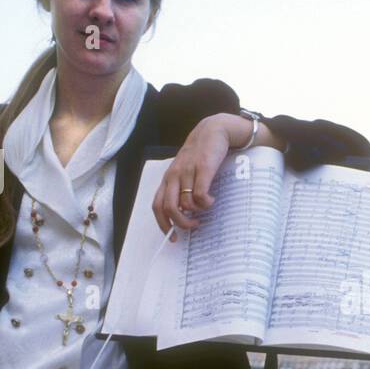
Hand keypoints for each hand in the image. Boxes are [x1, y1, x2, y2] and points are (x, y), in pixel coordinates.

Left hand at [151, 113, 234, 237]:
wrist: (212, 131)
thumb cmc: (199, 154)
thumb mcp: (184, 171)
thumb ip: (181, 189)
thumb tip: (184, 213)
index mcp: (168, 179)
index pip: (157, 206)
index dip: (163, 224)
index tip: (173, 237)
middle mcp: (174, 176)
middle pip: (169, 207)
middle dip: (181, 223)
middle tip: (193, 226)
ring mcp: (188, 172)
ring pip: (185, 203)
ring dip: (197, 212)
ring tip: (205, 208)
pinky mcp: (203, 169)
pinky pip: (200, 194)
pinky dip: (206, 203)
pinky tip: (211, 200)